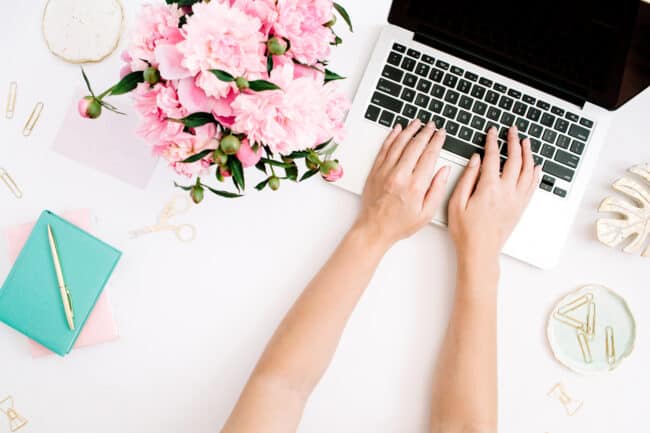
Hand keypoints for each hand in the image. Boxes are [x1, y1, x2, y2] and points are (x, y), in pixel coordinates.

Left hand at [354, 119, 450, 248]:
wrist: (374, 229)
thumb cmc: (399, 224)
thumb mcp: (426, 213)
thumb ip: (438, 189)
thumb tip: (444, 170)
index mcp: (415, 186)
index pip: (429, 155)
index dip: (437, 141)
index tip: (441, 134)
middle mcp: (399, 176)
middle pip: (415, 146)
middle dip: (425, 132)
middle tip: (432, 125)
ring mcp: (385, 172)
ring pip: (398, 144)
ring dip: (409, 131)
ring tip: (417, 123)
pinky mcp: (375, 171)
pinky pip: (384, 149)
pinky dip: (391, 137)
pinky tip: (397, 130)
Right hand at [448, 126, 540, 265]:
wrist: (480, 251)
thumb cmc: (466, 231)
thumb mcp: (457, 202)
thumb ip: (467, 178)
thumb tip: (476, 160)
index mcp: (489, 188)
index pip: (493, 157)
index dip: (493, 142)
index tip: (492, 132)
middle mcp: (506, 192)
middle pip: (515, 160)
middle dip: (514, 142)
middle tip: (512, 131)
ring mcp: (516, 199)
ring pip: (528, 170)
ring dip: (527, 154)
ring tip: (526, 143)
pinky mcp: (521, 207)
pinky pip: (533, 186)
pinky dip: (536, 173)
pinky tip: (536, 166)